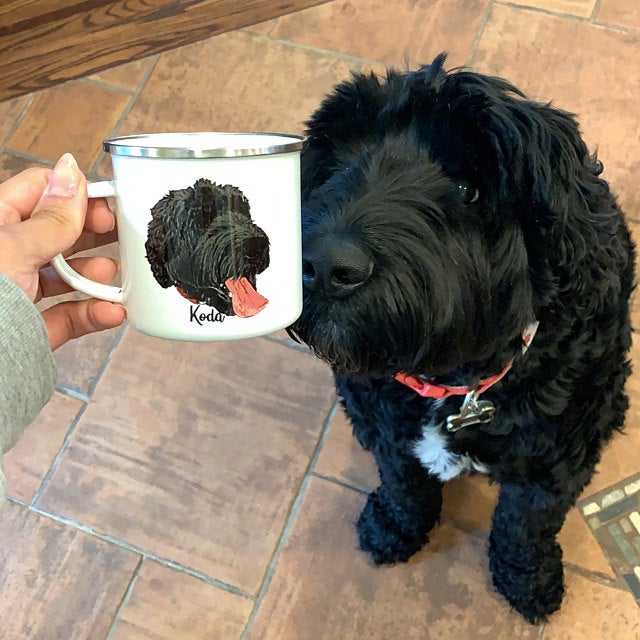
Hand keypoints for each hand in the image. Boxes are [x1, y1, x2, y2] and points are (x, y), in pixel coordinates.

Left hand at [0, 154, 125, 349]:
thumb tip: (72, 173)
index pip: (42, 191)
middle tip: (123, 236)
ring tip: (114, 277)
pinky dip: (94, 313)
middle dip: (94, 235)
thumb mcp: (14, 249)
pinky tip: (112, 312)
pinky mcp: (34, 327)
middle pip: (60, 232)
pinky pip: (70, 315)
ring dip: (97, 276)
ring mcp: (21, 292)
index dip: (79, 194)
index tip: (111, 206)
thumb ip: (51, 217)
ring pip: (67, 275)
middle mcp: (8, 255)